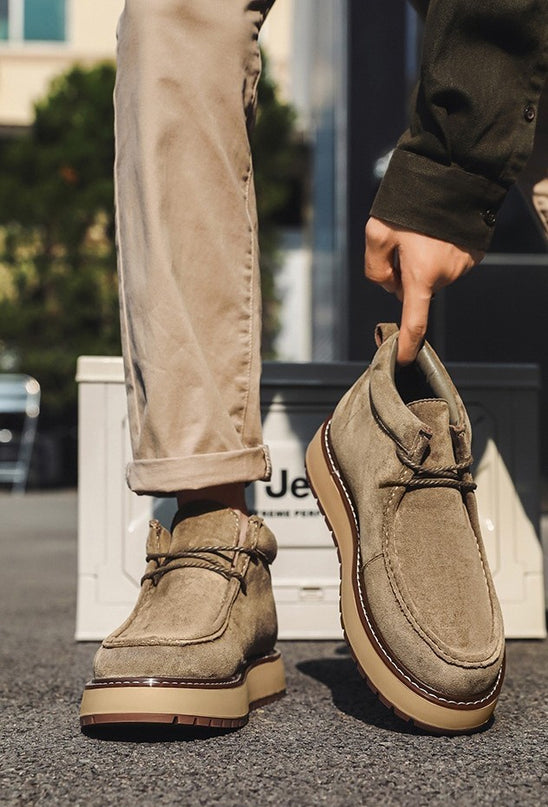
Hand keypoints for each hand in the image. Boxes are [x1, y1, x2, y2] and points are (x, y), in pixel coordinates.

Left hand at [365, 217, 483, 363]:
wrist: (453, 174)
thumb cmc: (411, 203)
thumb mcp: (376, 232)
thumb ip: (375, 267)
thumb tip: (388, 284)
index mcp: (421, 275)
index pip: (414, 321)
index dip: (408, 345)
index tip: (403, 360)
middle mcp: (446, 275)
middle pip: (416, 290)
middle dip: (405, 276)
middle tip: (400, 244)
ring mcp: (463, 265)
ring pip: (432, 275)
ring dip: (423, 262)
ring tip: (422, 232)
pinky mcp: (473, 254)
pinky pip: (448, 262)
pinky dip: (439, 253)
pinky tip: (437, 232)